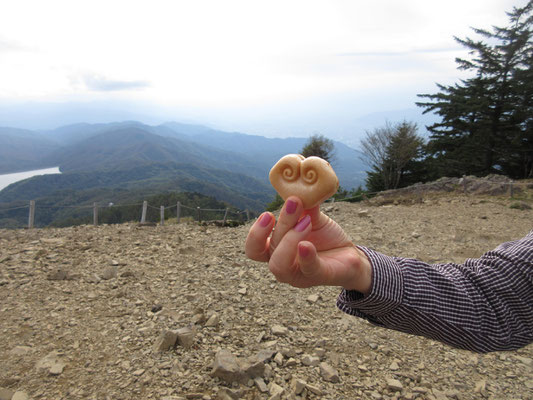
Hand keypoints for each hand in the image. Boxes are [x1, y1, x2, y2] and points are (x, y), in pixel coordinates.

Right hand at [245, 196, 371, 293]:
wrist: (349, 253)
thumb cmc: (325, 237)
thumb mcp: (312, 217)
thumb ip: (303, 204)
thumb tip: (298, 181)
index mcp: (275, 250)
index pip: (253, 248)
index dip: (255, 234)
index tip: (268, 214)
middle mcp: (281, 264)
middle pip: (268, 249)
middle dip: (281, 225)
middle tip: (294, 204)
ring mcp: (298, 275)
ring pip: (279, 264)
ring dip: (289, 239)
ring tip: (306, 221)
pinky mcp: (318, 276)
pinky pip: (308, 269)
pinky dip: (305, 255)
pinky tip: (307, 243)